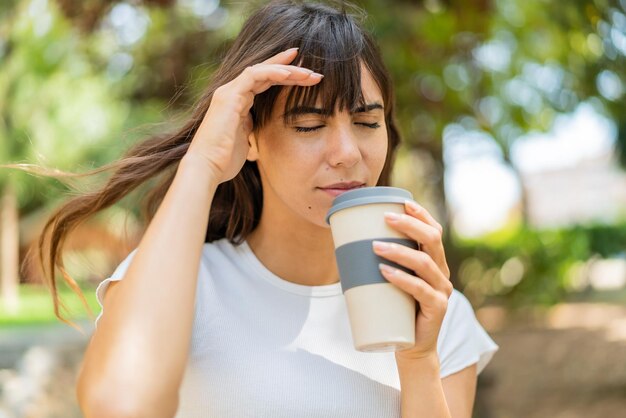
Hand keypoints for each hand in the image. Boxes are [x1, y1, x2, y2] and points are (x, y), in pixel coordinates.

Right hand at [187, 48, 322, 183]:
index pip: (265, 82)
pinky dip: (272, 72)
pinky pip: (253, 76)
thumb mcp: (248, 141)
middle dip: (291, 70)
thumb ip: (254, 130)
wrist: (208, 168)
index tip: (307, 76)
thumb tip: (264, 130)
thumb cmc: (225, 161)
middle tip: (314, 72)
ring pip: (262, 70)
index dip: (285, 76)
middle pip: (265, 72)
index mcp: (238, 103)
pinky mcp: (229, 96)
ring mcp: (229, 92)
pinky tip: (289, 74)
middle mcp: (232, 93)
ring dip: (287, 70)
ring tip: (309, 73)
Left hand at [372, 200, 452, 362]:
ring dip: (399, 251)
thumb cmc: (396, 309)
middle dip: (409, 225)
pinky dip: (402, 279)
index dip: (421, 215)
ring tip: (375, 246)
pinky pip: (421, 290)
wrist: (410, 346)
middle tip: (385, 219)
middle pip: (432, 240)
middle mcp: (442, 273)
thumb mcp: (390, 281)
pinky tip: (386, 272)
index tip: (402, 202)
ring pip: (425, 263)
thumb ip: (380, 262)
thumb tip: (346, 241)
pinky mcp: (437, 309)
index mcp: (434, 262)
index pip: (433, 231)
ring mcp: (441, 291)